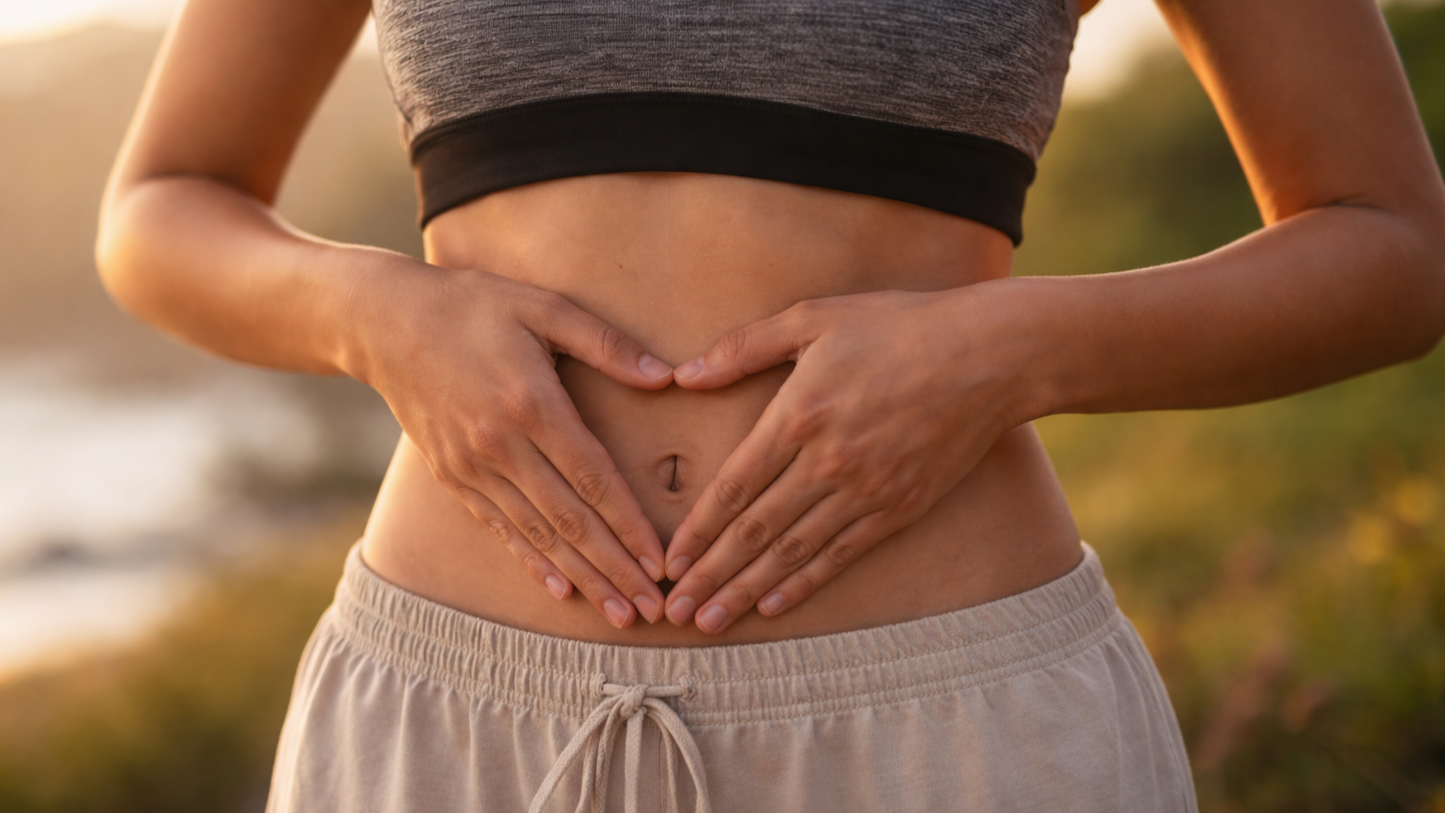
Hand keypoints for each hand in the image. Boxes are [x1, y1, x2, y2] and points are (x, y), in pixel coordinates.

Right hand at [346, 260, 672, 626]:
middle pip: (570, 520)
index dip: (629, 525)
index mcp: (531, 404)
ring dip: (581, 578)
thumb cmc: (473, 306)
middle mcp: (500, 446)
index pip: (593, 478)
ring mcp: (472, 468)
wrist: (383, 323)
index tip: (661, 561)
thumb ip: (606, 343)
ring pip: (538, 535)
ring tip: (618, 613)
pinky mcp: (452, 478)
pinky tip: (560, 588)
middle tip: (653, 609)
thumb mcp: (542, 306)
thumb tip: (666, 376)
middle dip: (615, 569)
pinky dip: (532, 561)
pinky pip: (500, 528)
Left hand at [660, 286, 1031, 632]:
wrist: (990, 355)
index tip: (669, 562)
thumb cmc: (897, 326)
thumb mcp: (813, 317)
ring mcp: (866, 490)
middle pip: (755, 530)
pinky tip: (774, 606)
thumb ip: (744, 347)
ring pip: (793, 552)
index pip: (733, 487)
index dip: (697, 530)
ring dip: (747, 591)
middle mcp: (828, 462)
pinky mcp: (899, 507)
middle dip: (710, 575)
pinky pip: (842, 555)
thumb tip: (683, 375)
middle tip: (676, 611)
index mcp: (798, 415)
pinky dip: (804, 583)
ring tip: (712, 622)